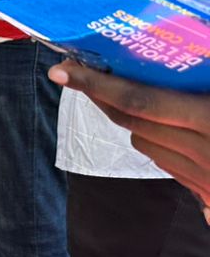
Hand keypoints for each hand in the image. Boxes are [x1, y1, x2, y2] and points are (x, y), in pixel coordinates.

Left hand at [50, 61, 209, 209]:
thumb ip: (199, 80)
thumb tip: (168, 63)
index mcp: (209, 120)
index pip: (138, 102)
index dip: (96, 84)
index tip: (61, 70)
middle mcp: (202, 151)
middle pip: (130, 122)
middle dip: (99, 94)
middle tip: (77, 69)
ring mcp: (204, 178)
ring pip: (141, 142)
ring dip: (129, 118)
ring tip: (129, 90)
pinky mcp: (207, 193)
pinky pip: (164, 161)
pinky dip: (154, 140)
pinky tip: (164, 124)